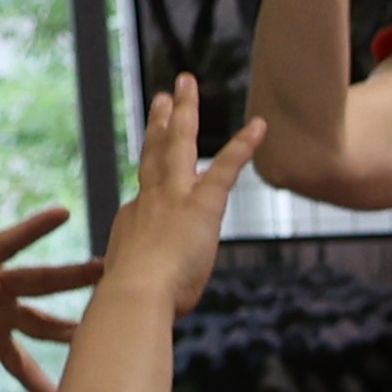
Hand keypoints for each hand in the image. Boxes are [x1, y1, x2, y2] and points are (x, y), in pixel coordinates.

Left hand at [0, 206, 90, 391]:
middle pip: (39, 282)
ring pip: (42, 323)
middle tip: (108, 269)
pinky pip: (21, 363)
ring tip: (106, 337)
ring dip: (71, 330)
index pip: (4, 245)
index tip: (63, 213)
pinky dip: (39, 382)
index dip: (32, 230)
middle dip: (74, 277)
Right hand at [98, 77, 257, 312]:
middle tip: (162, 96)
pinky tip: (259, 126)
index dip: (151, 182)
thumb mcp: (135, 291)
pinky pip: (226, 168)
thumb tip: (144, 306)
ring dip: (184, 112)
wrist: (134, 295)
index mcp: (132, 221)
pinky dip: (243, 146)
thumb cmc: (134, 304)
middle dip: (159, 122)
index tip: (151, 166)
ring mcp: (172, 197)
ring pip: (177, 143)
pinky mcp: (201, 203)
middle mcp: (148, 200)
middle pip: (153, 153)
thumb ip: (143, 286)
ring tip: (186, 85)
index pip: (146, 195)